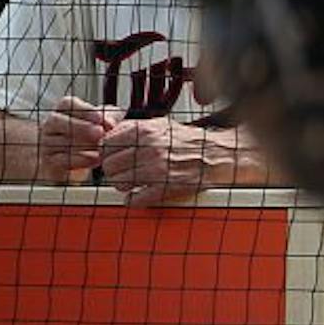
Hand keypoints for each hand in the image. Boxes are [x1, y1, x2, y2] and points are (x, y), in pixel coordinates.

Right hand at [36, 97, 119, 178]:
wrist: (77, 164)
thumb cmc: (90, 138)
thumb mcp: (101, 124)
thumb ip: (110, 116)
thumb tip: (122, 110)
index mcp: (63, 111)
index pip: (67, 104)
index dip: (86, 110)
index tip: (104, 119)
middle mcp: (50, 125)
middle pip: (57, 121)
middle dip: (80, 126)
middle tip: (100, 133)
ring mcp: (47, 143)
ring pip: (59, 141)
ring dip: (82, 145)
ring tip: (101, 148)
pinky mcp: (49, 161)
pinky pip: (61, 160)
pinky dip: (81, 160)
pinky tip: (96, 160)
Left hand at [96, 117, 235, 204]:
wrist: (217, 155)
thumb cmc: (188, 141)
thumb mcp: (160, 124)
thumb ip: (132, 128)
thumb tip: (107, 134)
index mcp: (146, 131)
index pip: (106, 144)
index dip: (108, 152)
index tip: (113, 155)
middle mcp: (150, 148)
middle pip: (110, 165)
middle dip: (114, 170)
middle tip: (124, 170)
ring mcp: (158, 169)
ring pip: (119, 183)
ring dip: (123, 185)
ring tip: (134, 182)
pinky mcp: (166, 188)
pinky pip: (135, 199)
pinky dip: (133, 200)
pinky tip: (140, 194)